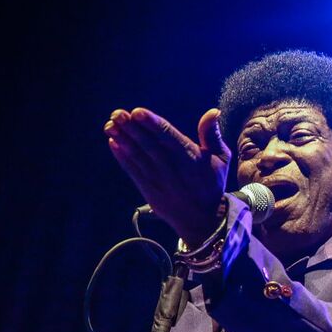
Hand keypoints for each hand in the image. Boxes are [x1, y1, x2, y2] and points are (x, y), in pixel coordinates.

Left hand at [103, 106, 230, 246]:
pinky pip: (133, 172)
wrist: (203, 220)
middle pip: (148, 145)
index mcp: (190, 158)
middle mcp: (172, 168)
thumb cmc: (211, 185)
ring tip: (110, 125)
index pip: (168, 137)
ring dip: (123, 140)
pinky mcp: (149, 191)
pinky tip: (113, 143)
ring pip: (138, 157)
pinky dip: (122, 158)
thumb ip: (213, 135)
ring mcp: (158, 180)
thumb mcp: (221, 159)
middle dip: (131, 129)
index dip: (152, 124)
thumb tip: (213, 111)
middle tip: (117, 114)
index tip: (137, 112)